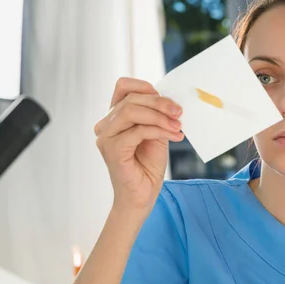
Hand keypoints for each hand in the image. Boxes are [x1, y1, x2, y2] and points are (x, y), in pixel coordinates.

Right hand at [94, 77, 183, 212]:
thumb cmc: (147, 167)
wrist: (142, 196)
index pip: (123, 87)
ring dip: (160, 117)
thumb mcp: (156, 135)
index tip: (169, 100)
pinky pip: (137, 131)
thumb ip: (156, 117)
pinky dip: (159, 131)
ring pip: (131, 112)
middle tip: (179, 113)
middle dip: (159, 103)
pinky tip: (174, 137)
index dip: (145, 87)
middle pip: (130, 100)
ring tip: (178, 126)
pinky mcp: (112, 150)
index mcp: (114, 118)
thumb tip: (169, 101)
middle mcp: (105, 126)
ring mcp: (105, 138)